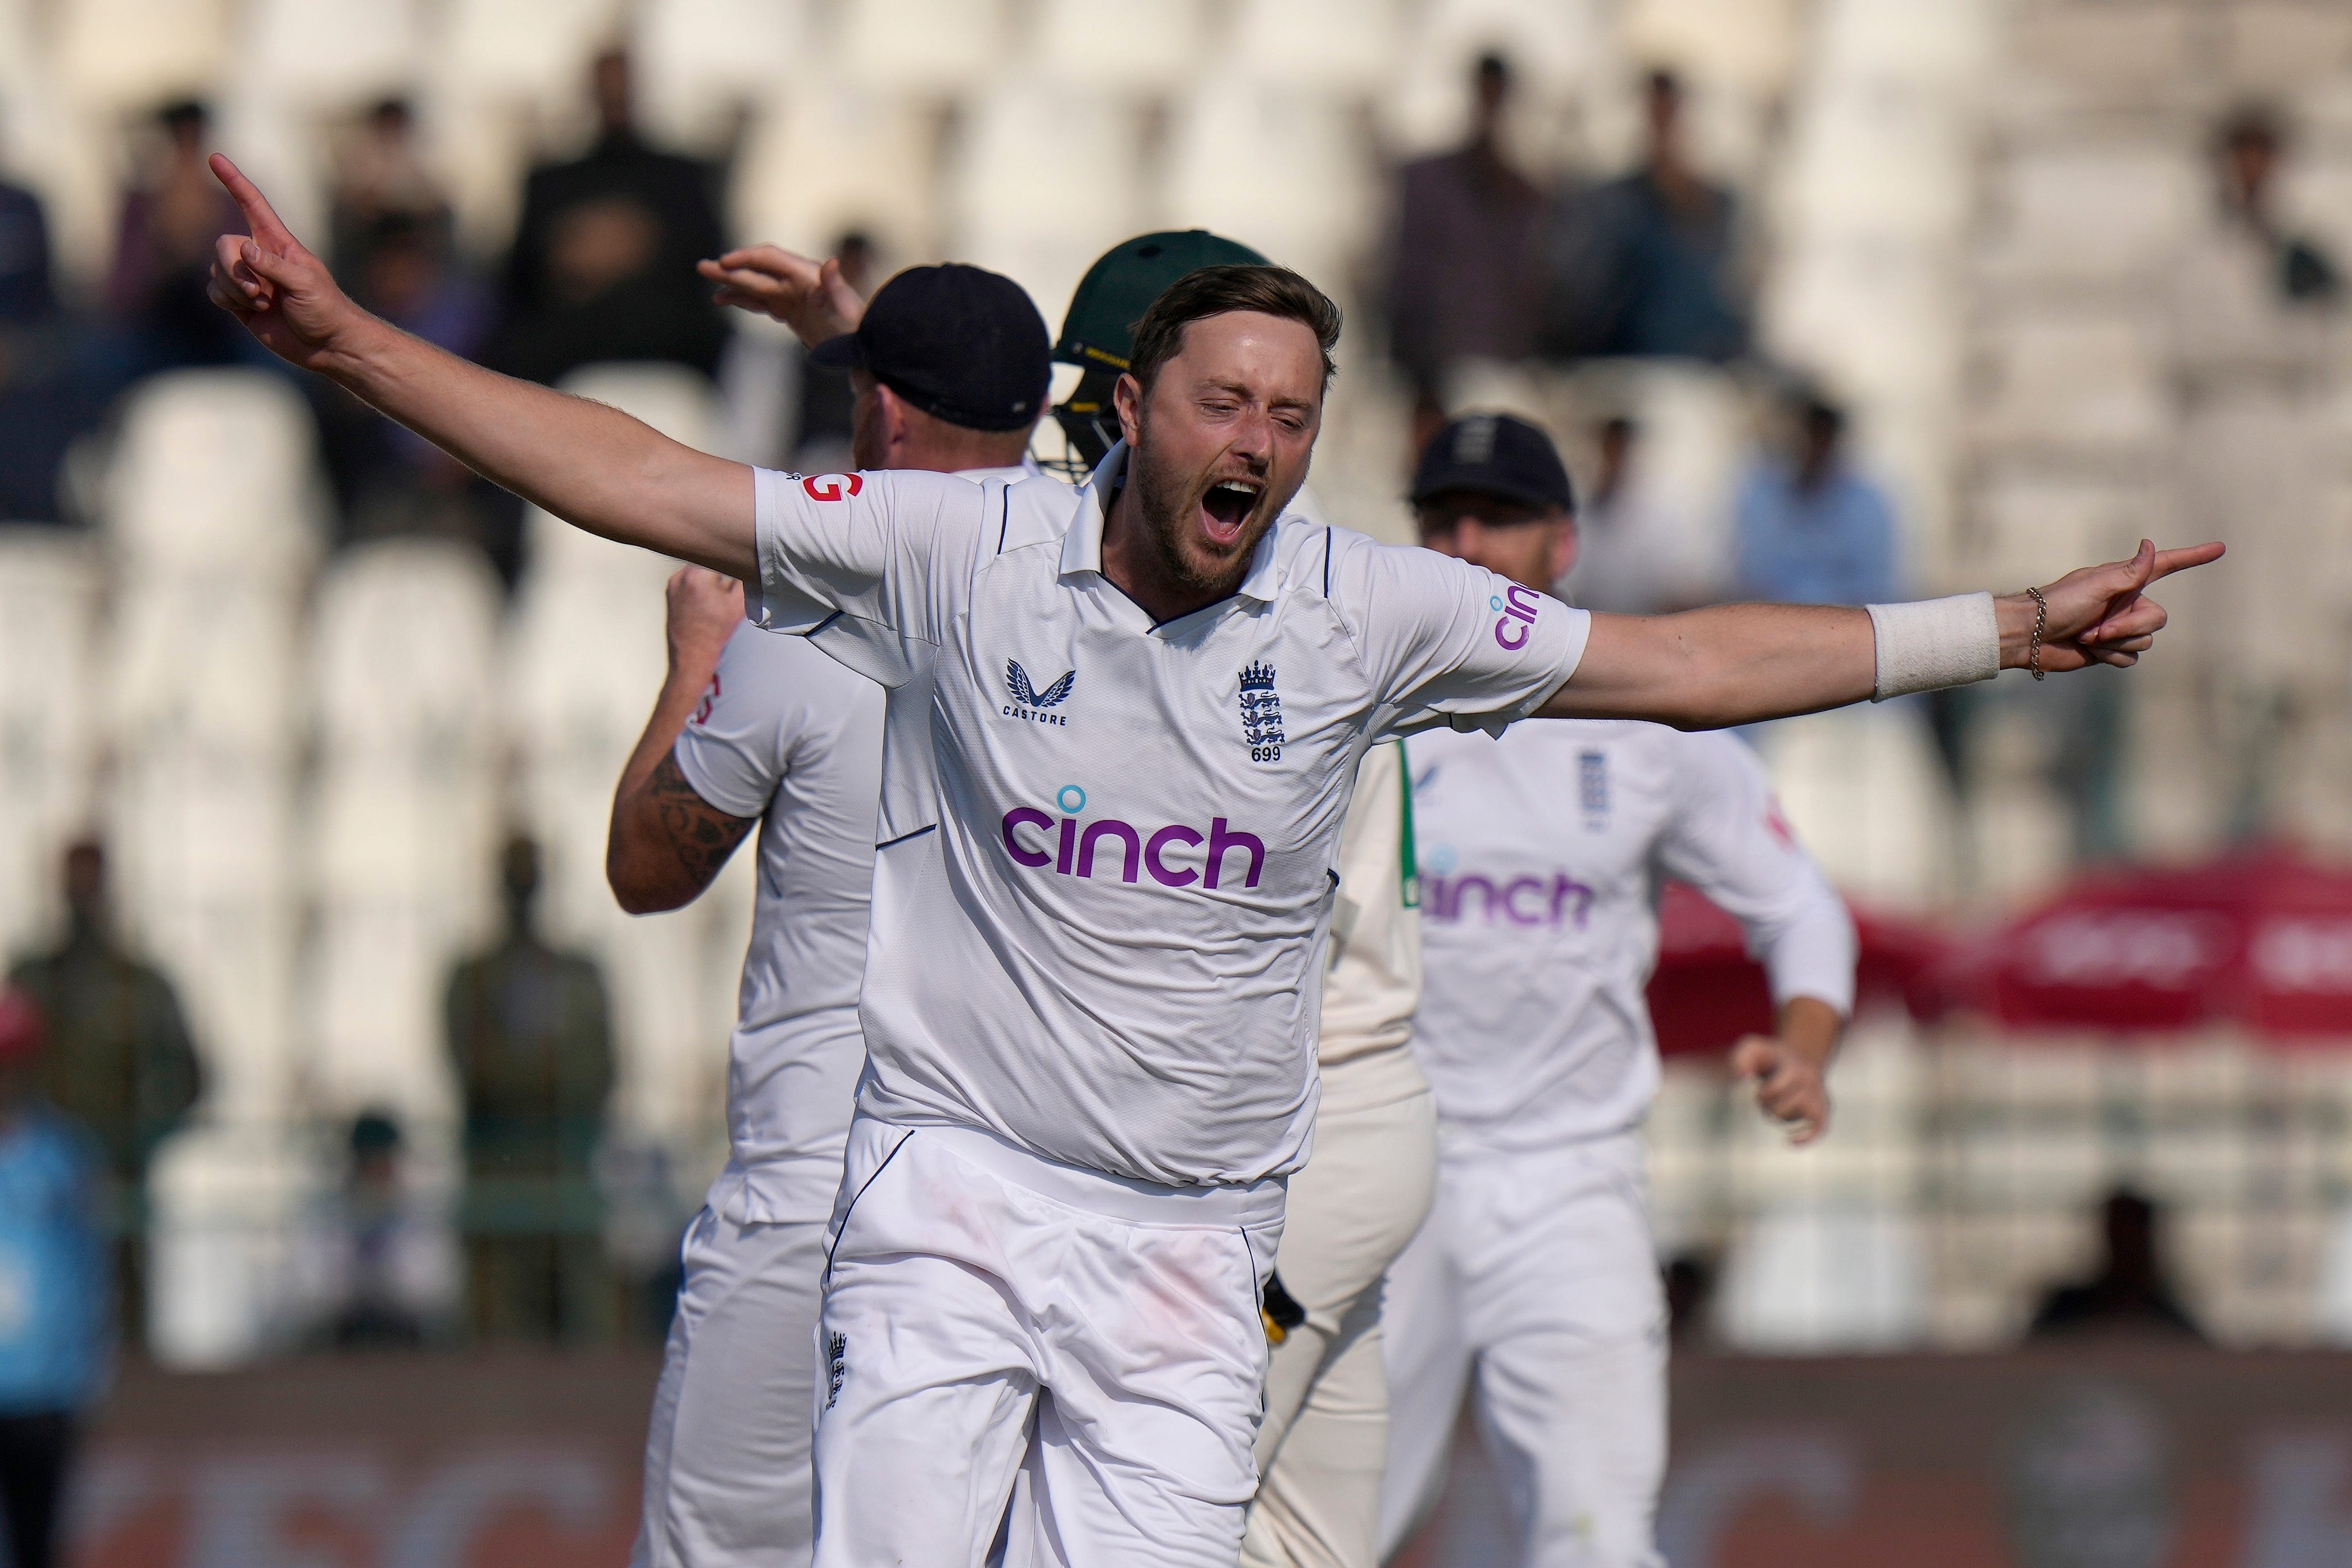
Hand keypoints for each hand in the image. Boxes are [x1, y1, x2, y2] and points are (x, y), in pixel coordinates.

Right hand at [204, 155, 367, 373]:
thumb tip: (244, 250)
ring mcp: (249, 279)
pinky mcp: (239, 302)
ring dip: (236, 289)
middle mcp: (260, 257)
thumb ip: (273, 266)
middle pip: (223, 245)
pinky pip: (215, 292)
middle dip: (233, 268)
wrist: (328, 346)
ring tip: (264, 304)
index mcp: (279, 244)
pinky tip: (251, 311)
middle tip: (260, 292)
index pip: (252, 205)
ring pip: (217, 270)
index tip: (215, 157)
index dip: (234, 181)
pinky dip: (228, 300)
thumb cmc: (326, 310)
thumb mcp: (306, 284)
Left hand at [665, 567, 744, 680]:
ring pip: (699, 570)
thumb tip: (747, 564)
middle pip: (709, 562)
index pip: (721, 557)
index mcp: (698, 574)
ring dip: (709, 578)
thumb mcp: (738, 605)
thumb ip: (745, 579)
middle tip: (727, 589)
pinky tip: (704, 603)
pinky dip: (698, 586)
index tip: (738, 573)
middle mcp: (681, 575)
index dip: (732, 565)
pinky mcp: (669, 591)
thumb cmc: (716, 632)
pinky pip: (689, 580)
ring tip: (715, 599)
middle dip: (720, 571)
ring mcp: (673, 583)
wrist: (691, 655)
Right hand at [697, 245, 864, 347]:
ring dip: (731, 284)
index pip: (770, 258)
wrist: (863, 346)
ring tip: (708, 285)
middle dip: (729, 269)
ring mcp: (791, 295)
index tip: (724, 263)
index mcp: (806, 274)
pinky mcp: (789, 310)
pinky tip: (723, 300)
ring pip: (755, 285)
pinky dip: (741, 300)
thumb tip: (832, 263)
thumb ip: (836, 285)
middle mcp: (796, 280)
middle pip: (757, 270)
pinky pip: (760, 301)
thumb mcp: (846, 308)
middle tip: (702, 267)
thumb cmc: (856, 327)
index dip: (746, 258)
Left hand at [1730, 1033, 1829, 1144]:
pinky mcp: (1823, 1107)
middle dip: (1769, 1107)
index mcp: (1794, 1067)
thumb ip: (1741, 1059)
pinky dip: (1808, 1137)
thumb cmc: (1768, 1055)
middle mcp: (1811, 1081)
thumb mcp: (1752, 1048)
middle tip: (1764, 1099)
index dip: (1763, 1094)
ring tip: (1775, 1107)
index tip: (1758, 1090)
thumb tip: (1742, 1078)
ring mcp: (1819, 1095)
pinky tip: (1790, 1142)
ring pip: (1802, 1117)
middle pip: (1787, 1106)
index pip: (1776, 1089)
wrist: (1795, 1055)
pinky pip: (1821, 1127)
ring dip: (1783, 1116)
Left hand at [2000, 539, 2225, 671]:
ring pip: (2145, 642)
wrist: (2031, 636)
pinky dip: (2111, 657)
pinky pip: (2131, 659)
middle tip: (2095, 627)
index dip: (2193, 557)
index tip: (2219, 548)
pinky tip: (2089, 650)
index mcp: (2125, 580)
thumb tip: (2150, 544)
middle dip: (2128, 628)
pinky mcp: (2111, 649)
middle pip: (2157, 619)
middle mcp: (2127, 602)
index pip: (2166, 566)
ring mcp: (2120, 627)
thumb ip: (2129, 571)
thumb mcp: (2096, 585)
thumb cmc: (2059, 604)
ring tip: (2087, 636)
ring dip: (2115, 643)